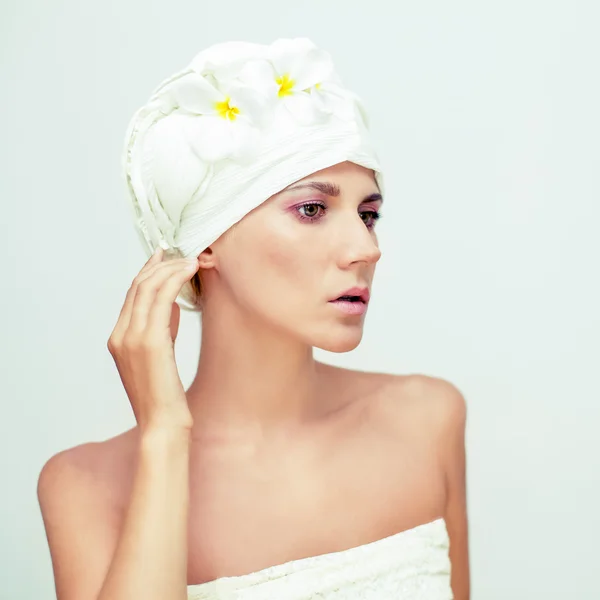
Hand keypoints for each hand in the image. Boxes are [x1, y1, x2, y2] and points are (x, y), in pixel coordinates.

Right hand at [107, 248, 197, 432]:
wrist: (162, 423)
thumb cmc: (164, 393)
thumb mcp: (160, 355)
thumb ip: (162, 328)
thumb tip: (173, 303)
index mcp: (118, 337)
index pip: (132, 293)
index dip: (149, 269)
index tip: (165, 254)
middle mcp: (120, 334)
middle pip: (139, 286)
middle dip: (163, 264)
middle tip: (184, 253)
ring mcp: (132, 337)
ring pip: (149, 288)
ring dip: (172, 268)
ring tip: (193, 259)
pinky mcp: (150, 342)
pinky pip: (161, 299)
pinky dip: (176, 280)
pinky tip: (190, 271)